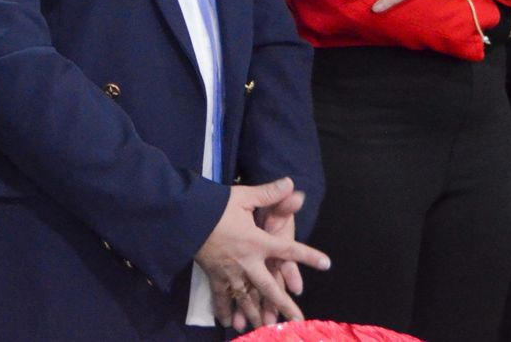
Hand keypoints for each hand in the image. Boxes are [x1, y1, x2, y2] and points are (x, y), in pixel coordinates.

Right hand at [193, 177, 329, 327]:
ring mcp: (229, 272)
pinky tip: (228, 323)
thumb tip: (291, 183)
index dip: (308, 256)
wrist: (184, 216)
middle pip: (269, 288)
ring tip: (266, 328)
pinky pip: (220, 297)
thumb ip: (268, 194)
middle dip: (284, 305)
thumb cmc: (215, 205)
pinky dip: (224, 311)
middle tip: (298, 320)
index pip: (287, 250)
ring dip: (257, 314)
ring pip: (247, 298)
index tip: (326, 264)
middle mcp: (246, 262)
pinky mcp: (213, 276)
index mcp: (256, 242)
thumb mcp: (243, 197)